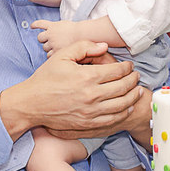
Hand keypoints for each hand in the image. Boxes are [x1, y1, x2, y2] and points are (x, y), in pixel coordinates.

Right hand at [0, 40, 141, 139]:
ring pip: (122, 104)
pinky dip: (123, 112)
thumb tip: (104, 47)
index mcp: (87, 77)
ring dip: (133, 96)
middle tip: (136, 76)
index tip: (129, 65)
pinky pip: (113, 119)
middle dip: (133, 80)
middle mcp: (92, 95)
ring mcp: (91, 112)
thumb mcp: (62, 55)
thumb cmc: (46, 78)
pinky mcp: (88, 123)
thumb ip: (84, 46)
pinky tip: (127, 107)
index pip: (117, 71)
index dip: (127, 67)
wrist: (32, 103)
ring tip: (137, 90)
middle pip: (123, 87)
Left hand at [31, 18, 82, 56]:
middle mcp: (50, 34)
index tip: (32, 26)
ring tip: (55, 50)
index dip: (35, 25)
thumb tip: (57, 29)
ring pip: (45, 48)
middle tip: (49, 42)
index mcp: (53, 26)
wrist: (83, 35)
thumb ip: (58, 27)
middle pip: (40, 38)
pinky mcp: (56, 51)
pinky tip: (51, 59)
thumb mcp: (66, 24)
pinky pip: (49, 55)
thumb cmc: (78, 29)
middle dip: (44, 40)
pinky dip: (51, 56)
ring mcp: (52, 43)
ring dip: (48, 49)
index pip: (40, 24)